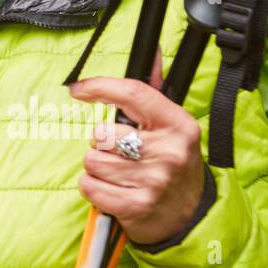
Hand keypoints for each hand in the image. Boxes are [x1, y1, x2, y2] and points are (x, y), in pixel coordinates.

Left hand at [68, 48, 206, 245]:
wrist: (190, 217)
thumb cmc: (171, 163)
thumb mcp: (171, 126)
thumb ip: (153, 90)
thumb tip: (150, 49)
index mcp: (178, 125)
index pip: (133, 93)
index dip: (100, 86)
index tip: (78, 89)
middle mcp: (168, 151)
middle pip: (103, 132)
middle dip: (101, 142)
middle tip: (120, 152)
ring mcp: (153, 181)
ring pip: (92, 160)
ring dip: (97, 167)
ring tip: (119, 173)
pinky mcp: (136, 206)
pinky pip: (89, 186)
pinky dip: (93, 188)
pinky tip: (113, 190)